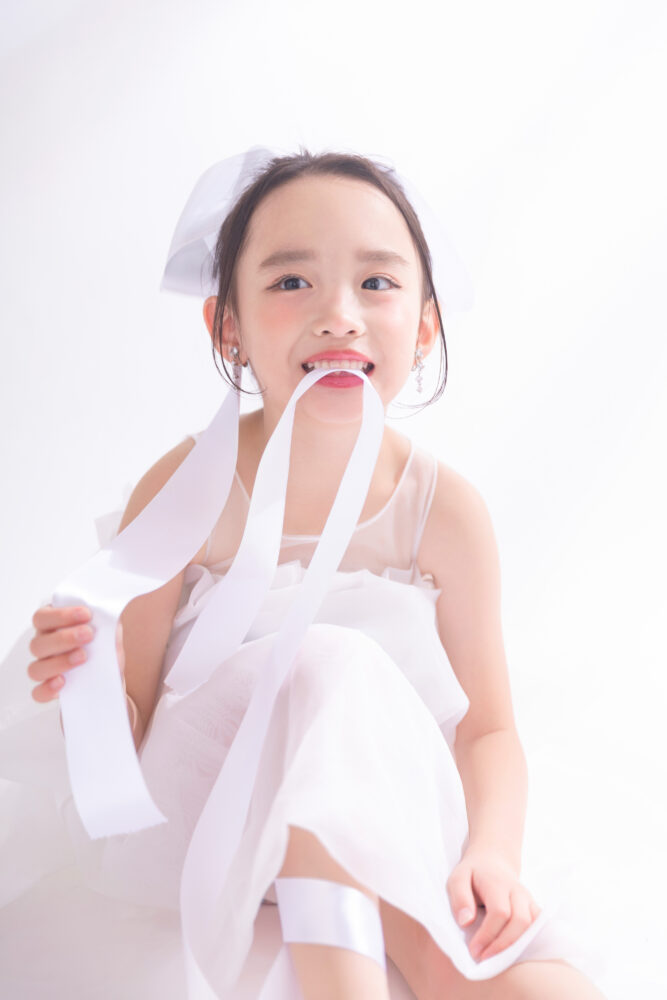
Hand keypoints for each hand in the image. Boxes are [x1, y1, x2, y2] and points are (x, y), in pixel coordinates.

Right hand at [28, 604, 124, 701]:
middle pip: (37, 644)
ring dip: (59, 662)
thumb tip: (104, 612)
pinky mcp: (50, 689)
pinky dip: (48, 688)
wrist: (112, 669)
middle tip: (88, 635)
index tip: (86, 614)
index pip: (42, 617)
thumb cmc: (103, 642)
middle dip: (64, 638)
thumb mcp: (106, 625)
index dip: (60, 615)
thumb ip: (102, 617)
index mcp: (51, 625)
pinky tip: (63, 682)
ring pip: (36, 669)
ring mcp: (44, 668)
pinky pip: (39, 693)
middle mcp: (43, 646)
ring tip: (83, 657)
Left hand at [446, 846, 540, 961]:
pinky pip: (539, 926)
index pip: (499, 912)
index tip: (474, 950)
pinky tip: (514, 952)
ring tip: (497, 958)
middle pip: (520, 921)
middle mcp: (517, 891)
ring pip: (533, 925)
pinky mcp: (533, 907)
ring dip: (517, 946)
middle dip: (503, 944)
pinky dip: (530, 941)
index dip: (488, 934)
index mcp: (497, 883)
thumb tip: (466, 922)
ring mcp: (528, 899)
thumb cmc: (472, 873)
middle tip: (484, 958)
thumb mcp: (457, 878)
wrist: (492, 860)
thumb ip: (460, 898)